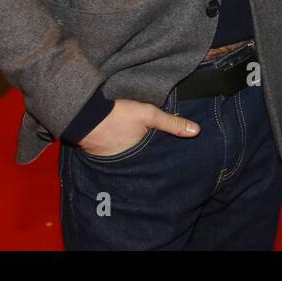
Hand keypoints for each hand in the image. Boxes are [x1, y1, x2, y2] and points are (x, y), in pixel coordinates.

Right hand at [78, 99, 199, 156]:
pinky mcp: (104, 157)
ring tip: (149, 154)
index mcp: (141, 157)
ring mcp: (115, 162)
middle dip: (154, 163)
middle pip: (147, 165)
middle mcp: (129, 164)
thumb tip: (197, 131)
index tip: (178, 162)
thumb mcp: (149, 115)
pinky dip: (126, 154)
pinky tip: (129, 147)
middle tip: (164, 159)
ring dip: (139, 158)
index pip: (160, 164)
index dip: (167, 162)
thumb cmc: (117, 116)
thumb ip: (172, 123)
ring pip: (134, 162)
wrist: (85, 116)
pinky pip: (120, 158)